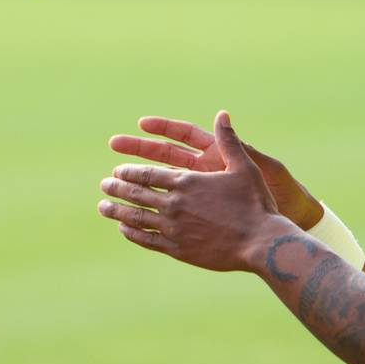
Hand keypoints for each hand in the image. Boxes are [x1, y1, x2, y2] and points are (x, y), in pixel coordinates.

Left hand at [99, 111, 285, 271]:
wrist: (262, 242)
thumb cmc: (255, 203)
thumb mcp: (244, 167)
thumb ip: (229, 141)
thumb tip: (223, 114)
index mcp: (186, 182)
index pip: (146, 174)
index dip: (129, 172)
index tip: (117, 171)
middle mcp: (174, 204)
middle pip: (135, 194)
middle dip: (116, 188)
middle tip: (103, 186)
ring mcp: (173, 227)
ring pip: (136, 217)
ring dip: (116, 210)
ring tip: (102, 207)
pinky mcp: (177, 249)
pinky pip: (147, 239)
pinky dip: (132, 233)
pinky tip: (123, 228)